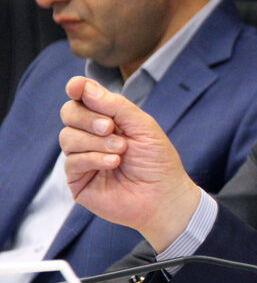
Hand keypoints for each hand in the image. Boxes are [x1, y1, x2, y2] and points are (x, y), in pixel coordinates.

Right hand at [60, 76, 200, 250]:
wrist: (164, 196)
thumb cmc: (157, 160)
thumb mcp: (142, 126)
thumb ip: (115, 105)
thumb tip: (83, 87)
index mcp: (107, 119)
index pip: (83, 98)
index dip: (77, 89)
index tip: (76, 87)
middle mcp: (91, 136)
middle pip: (69, 113)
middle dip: (88, 117)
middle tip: (110, 127)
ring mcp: (82, 157)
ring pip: (67, 136)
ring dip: (95, 141)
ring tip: (121, 150)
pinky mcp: (78, 180)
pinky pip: (72, 161)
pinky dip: (94, 158)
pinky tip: (114, 163)